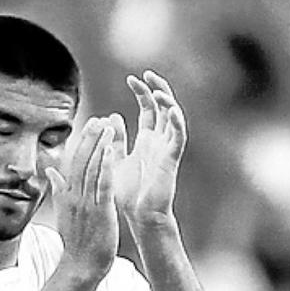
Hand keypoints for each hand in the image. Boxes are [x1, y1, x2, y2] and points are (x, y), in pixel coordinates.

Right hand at [47, 116, 117, 281]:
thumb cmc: (76, 243)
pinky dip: (105, 166)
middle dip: (91, 138)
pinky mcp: (100, 211)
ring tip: (110, 126)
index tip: (93, 124)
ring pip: (92, 168)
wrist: (80, 266)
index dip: (84, 142)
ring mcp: (87, 203)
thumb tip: (50, 171)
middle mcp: (75, 196)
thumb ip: (58, 190)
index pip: (74, 162)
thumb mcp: (64, 214)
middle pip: (82, 160)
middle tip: (101, 119)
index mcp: (67, 195)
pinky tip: (111, 149)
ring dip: (100, 145)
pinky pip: (102, 184)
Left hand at [109, 70, 186, 226]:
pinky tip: (171, 110)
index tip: (131, 78)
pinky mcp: (171, 159)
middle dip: (157, 89)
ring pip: (174, 117)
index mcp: (146, 140)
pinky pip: (179, 137)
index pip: (149, 108)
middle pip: (164, 107)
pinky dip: (177, 122)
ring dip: (168, 102)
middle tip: (146, 74)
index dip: (143, 92)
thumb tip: (110, 117)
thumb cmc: (128, 194)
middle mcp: (159, 141)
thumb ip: (115, 140)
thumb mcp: (116, 160)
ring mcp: (167, 149)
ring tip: (157, 89)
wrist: (140, 217)